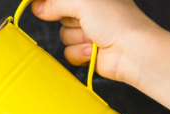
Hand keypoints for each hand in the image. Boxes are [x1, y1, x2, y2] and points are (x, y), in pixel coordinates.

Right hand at [30, 0, 158, 84]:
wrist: (132, 52)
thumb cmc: (117, 22)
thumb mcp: (82, 1)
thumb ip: (55, 2)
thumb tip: (37, 7)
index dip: (48, 1)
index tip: (37, 5)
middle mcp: (92, 10)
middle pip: (59, 14)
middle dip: (69, 19)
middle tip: (84, 20)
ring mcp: (89, 30)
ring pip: (63, 34)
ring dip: (76, 38)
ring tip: (93, 37)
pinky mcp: (87, 49)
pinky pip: (68, 52)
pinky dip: (79, 52)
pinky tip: (93, 50)